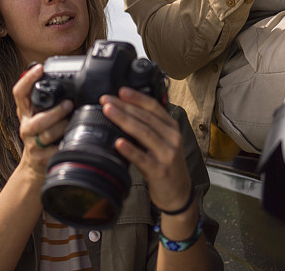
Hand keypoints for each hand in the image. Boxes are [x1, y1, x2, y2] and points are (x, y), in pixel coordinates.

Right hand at [12, 64, 72, 178]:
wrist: (34, 166)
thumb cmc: (42, 134)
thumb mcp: (41, 114)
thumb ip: (49, 100)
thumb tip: (68, 79)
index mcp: (25, 112)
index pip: (19, 93)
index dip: (27, 80)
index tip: (39, 68)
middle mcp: (26, 126)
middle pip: (36, 119)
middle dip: (54, 112)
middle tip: (69, 104)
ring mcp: (32, 143)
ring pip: (46, 135)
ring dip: (62, 127)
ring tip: (73, 122)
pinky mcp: (40, 158)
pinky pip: (54, 151)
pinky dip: (63, 146)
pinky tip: (70, 141)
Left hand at [100, 89, 191, 211]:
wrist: (178, 193)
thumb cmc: (166, 164)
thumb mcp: (163, 141)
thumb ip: (149, 127)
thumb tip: (123, 110)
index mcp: (171, 127)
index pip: (154, 107)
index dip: (137, 98)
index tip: (120, 91)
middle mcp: (172, 138)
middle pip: (146, 118)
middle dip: (124, 106)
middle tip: (106, 100)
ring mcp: (167, 154)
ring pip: (144, 133)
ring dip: (124, 120)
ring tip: (108, 112)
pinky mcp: (160, 170)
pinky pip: (142, 158)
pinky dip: (130, 149)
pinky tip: (118, 143)